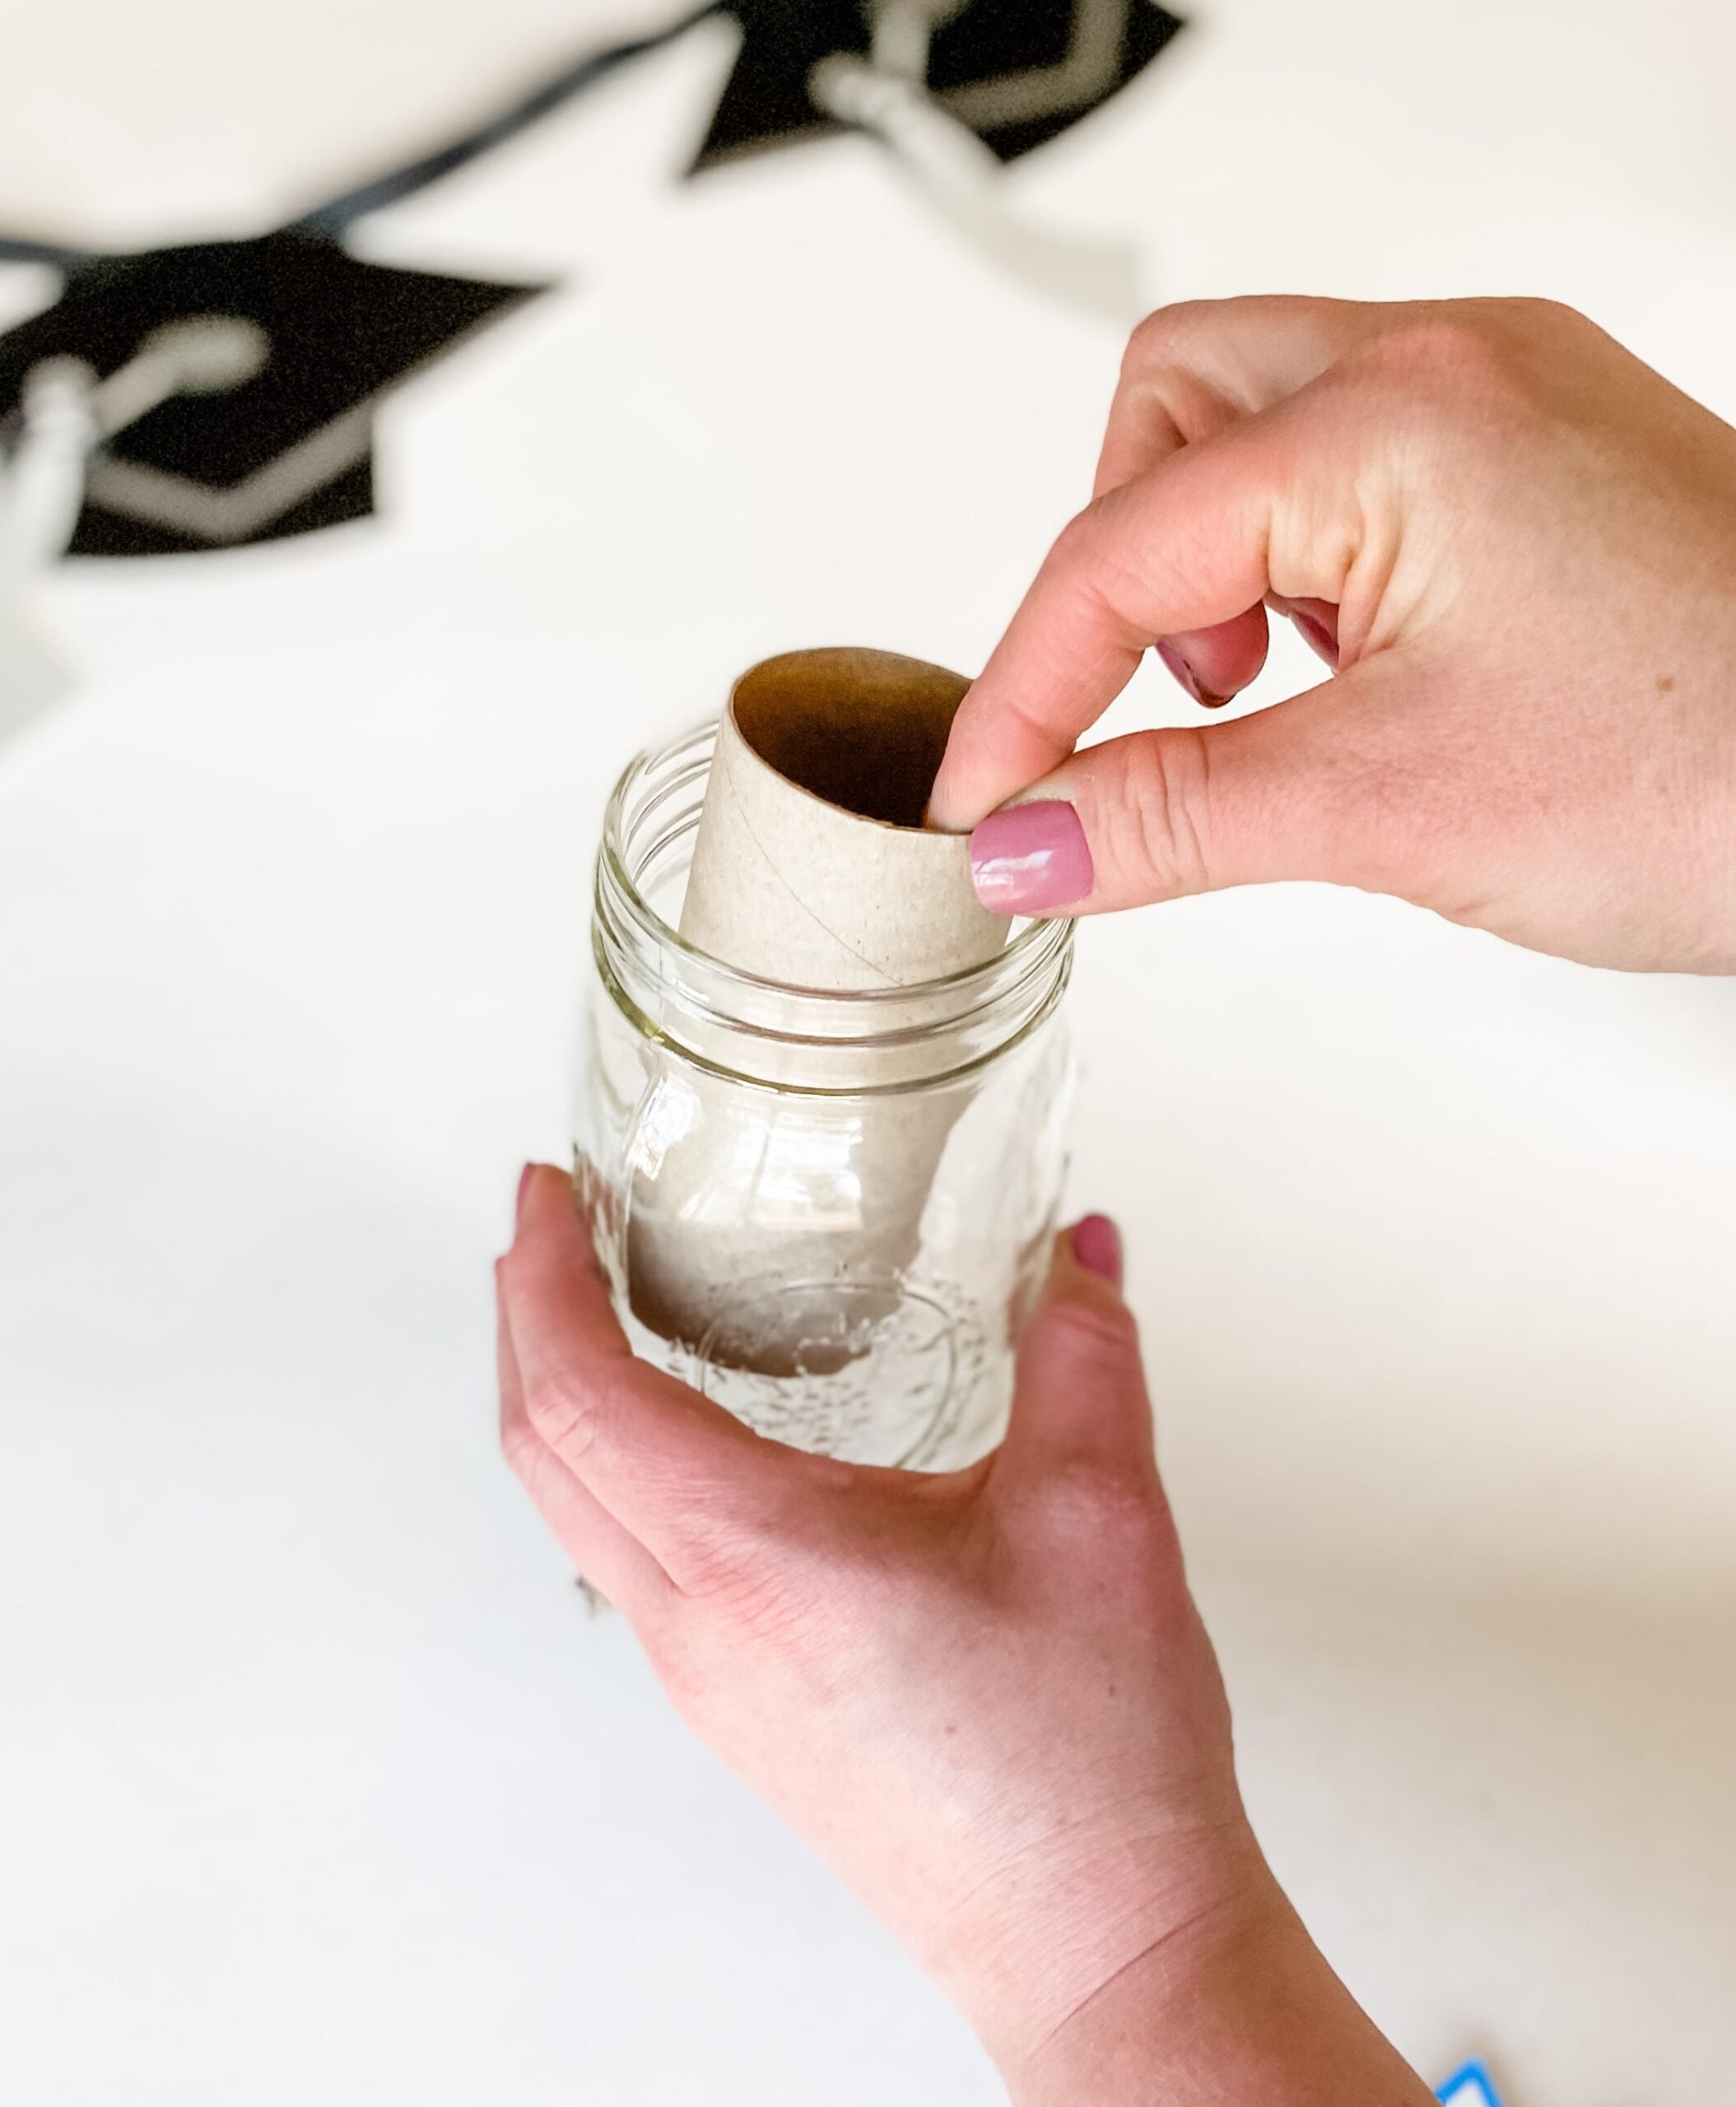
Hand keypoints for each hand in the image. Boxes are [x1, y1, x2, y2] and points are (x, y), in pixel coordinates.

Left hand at [498, 1167, 1431, 2103]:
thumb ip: (1083, 1354)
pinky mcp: (740, 1710)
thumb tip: (1080, 1252)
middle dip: (524, 1318)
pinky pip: (629, 1562)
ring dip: (560, 1397)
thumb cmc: (1087, 1767)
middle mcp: (702, 1627)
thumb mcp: (1099, 1516)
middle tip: (550, 1224)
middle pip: (542, 1451)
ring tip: (602, 1309)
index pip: (582, 1396)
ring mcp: (708, 1681)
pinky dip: (615, 1468)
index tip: (545, 1191)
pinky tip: (688, 1437)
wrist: (1096, 1943)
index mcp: (760, 1560)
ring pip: (575, 1513)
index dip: (544, 1277)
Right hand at [933, 296, 1735, 974]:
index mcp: (1396, 421)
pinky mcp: (1547, 450)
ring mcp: (1510, 395)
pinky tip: (1360, 664)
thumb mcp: (1387, 807)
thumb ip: (1168, 817)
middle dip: (1124, 565)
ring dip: (1222, 562)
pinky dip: (1312, 561)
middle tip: (1152, 705)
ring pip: (1263, 418)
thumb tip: (1023, 841)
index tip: (988, 801)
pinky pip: (1361, 460)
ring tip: (1280, 692)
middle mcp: (1452, 365)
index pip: (1120, 549)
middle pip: (1171, 404)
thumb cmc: (1719, 765)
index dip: (1027, 688)